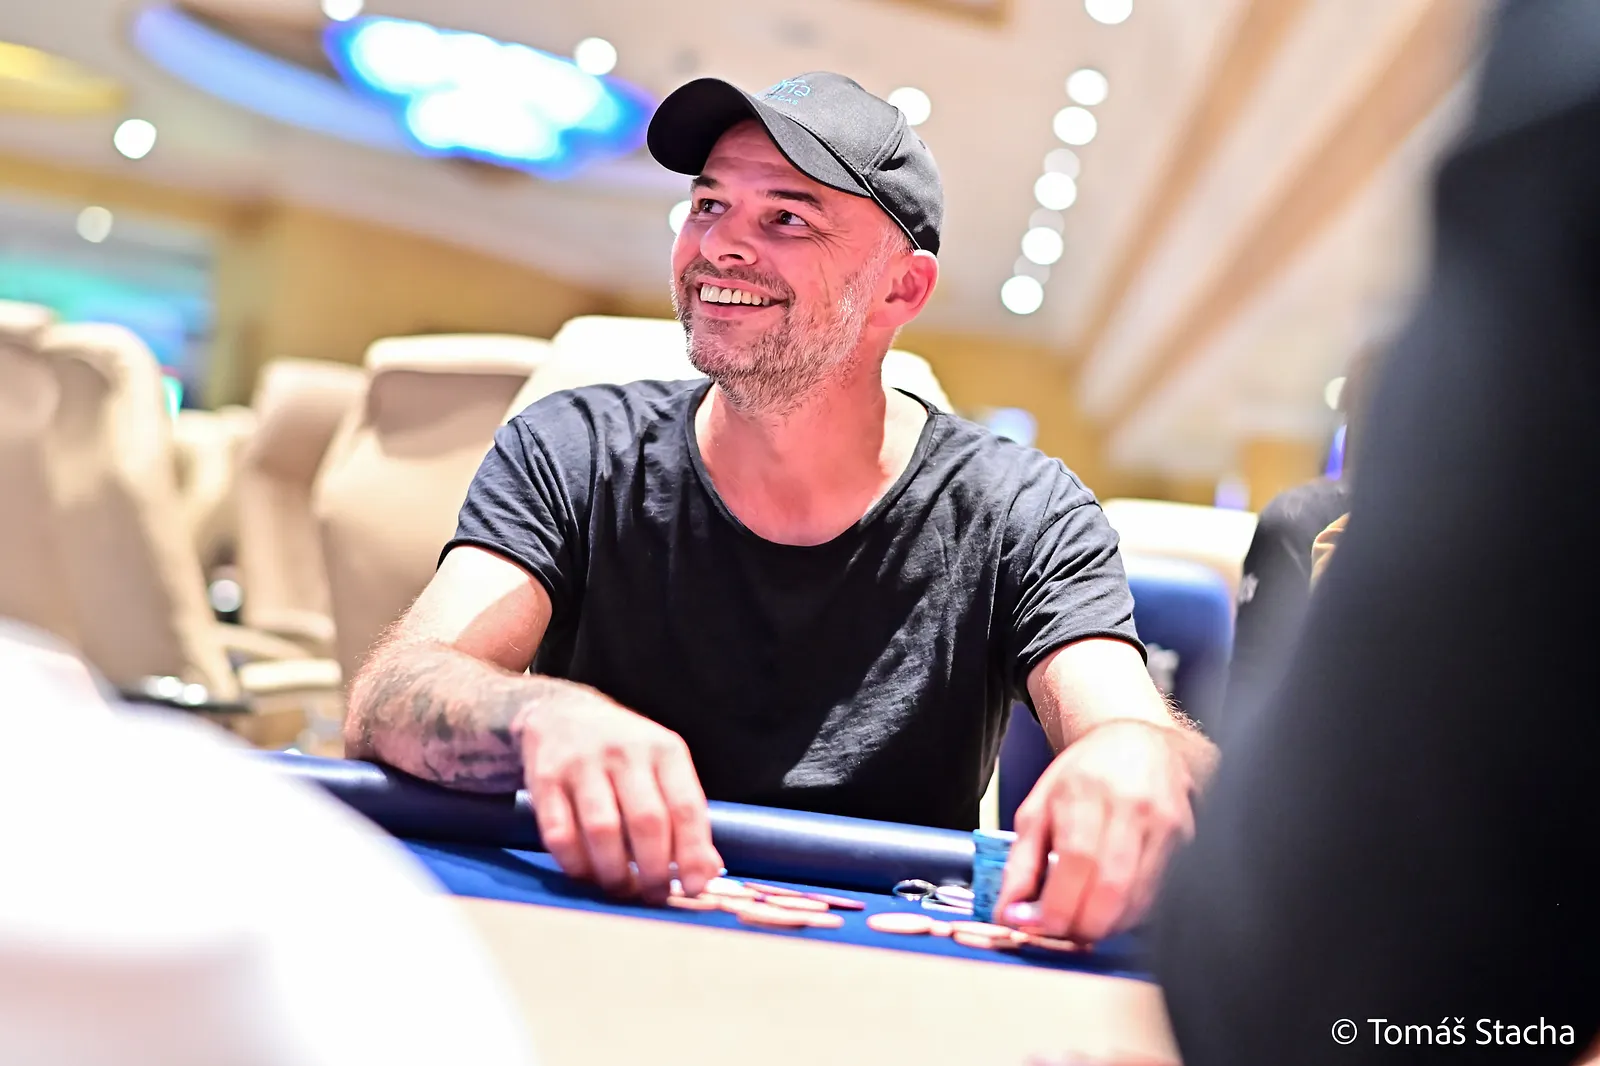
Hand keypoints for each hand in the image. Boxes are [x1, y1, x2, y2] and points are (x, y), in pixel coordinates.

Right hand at [517, 688, 722, 903]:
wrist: (561, 712)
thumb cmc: (625, 752)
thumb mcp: (663, 768)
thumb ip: (684, 815)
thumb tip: (707, 872)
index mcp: (665, 750)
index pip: (686, 806)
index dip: (693, 852)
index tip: (694, 888)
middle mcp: (625, 752)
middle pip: (646, 821)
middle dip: (654, 870)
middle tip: (654, 895)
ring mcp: (582, 763)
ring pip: (602, 830)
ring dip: (615, 873)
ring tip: (622, 889)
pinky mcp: (545, 778)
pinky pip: (559, 834)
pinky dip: (576, 864)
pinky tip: (587, 873)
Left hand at [996, 719, 1194, 940]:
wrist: (1139, 743)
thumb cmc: (1084, 776)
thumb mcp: (1037, 809)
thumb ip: (1021, 864)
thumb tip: (1009, 915)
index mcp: (1086, 793)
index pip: (1076, 861)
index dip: (1058, 907)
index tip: (1038, 927)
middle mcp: (1131, 807)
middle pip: (1112, 888)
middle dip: (1083, 926)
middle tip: (1062, 934)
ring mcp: (1165, 824)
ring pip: (1139, 900)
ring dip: (1107, 926)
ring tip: (1085, 921)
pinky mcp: (1186, 840)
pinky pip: (1159, 896)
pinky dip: (1131, 914)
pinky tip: (1112, 907)